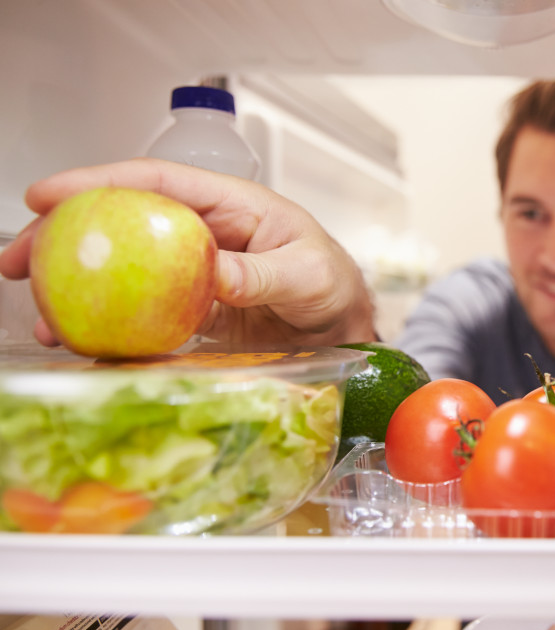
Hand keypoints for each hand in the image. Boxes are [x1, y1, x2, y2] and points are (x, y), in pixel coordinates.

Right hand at [0, 158, 376, 347]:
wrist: (342, 326)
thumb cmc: (333, 283)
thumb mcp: (308, 273)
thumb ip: (263, 273)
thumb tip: (214, 273)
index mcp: (228, 206)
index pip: (155, 183)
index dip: (97, 181)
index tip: (47, 195)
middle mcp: (202, 234)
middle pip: (121, 222)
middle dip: (63, 235)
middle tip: (15, 259)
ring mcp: (191, 273)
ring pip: (121, 269)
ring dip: (76, 288)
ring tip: (40, 314)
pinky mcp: (190, 311)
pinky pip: (140, 313)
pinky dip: (109, 326)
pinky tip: (83, 341)